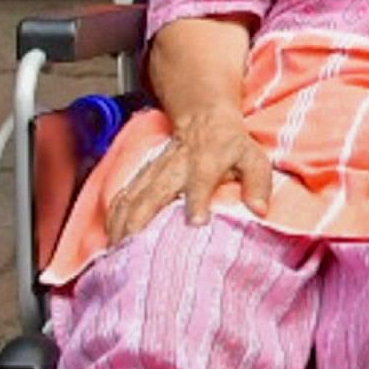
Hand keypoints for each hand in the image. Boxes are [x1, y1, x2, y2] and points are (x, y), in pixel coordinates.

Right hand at [102, 105, 278, 242]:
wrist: (203, 116)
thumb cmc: (230, 143)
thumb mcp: (253, 157)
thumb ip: (258, 183)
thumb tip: (260, 209)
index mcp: (205, 163)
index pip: (200, 183)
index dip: (197, 202)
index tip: (194, 223)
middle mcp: (174, 168)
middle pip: (152, 195)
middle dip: (140, 223)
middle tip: (134, 251)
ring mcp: (155, 172)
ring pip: (132, 198)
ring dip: (121, 224)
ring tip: (116, 252)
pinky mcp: (143, 176)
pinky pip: (123, 197)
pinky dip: (113, 217)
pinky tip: (109, 238)